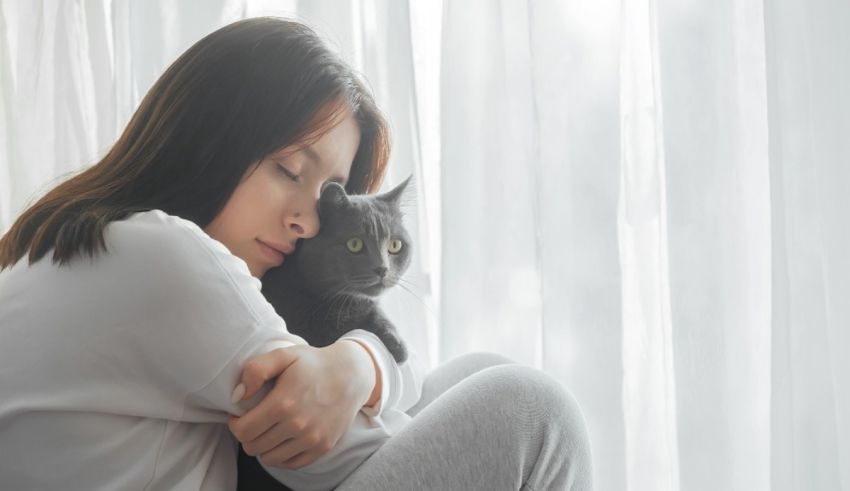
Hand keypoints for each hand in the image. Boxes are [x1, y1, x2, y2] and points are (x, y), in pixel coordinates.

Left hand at [227, 341, 374, 469]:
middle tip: (254, 421)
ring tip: (268, 429)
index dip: (234, 424)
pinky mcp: (322, 447)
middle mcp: (297, 425)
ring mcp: (311, 439)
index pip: (243, 431)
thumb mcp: (284, 355)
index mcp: (283, 403)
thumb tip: (237, 396)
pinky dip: (281, 455)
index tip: (239, 415)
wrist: (351, 374)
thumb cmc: (314, 364)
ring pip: (269, 459)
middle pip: (253, 447)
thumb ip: (256, 370)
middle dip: (248, 435)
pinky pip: (291, 464)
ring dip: (263, 446)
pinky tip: (282, 439)